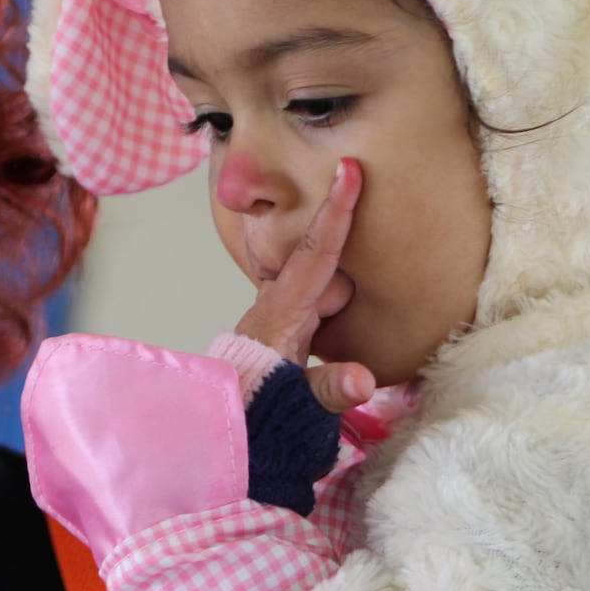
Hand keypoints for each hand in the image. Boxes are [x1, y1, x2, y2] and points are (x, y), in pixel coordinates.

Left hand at [233, 157, 375, 412]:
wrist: (225, 421)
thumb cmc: (259, 408)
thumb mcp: (296, 401)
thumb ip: (330, 390)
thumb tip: (364, 380)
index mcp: (284, 311)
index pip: (316, 251)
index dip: (337, 210)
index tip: (349, 169)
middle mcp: (280, 302)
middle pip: (325, 261)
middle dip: (347, 239)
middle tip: (363, 198)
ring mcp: (282, 311)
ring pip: (323, 281)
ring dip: (342, 281)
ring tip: (347, 287)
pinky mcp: (287, 324)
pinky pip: (318, 300)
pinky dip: (335, 299)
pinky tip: (343, 311)